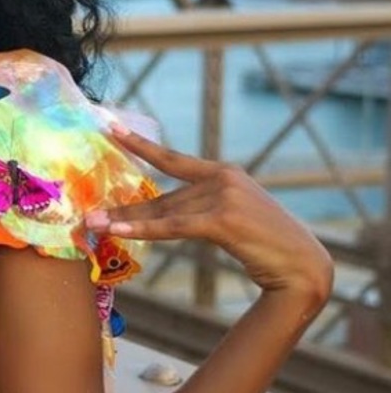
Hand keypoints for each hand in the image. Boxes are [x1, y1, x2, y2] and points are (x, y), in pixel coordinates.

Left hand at [84, 125, 333, 303]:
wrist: (303, 266)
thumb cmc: (266, 245)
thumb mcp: (229, 219)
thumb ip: (197, 210)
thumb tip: (156, 215)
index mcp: (224, 172)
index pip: (171, 157)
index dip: (139, 143)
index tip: (109, 126)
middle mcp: (223, 178)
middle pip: (162, 195)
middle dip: (125, 206)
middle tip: (88, 211)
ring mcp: (225, 196)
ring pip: (165, 212)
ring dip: (127, 220)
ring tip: (94, 223)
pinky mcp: (223, 219)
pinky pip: (174, 226)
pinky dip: (144, 228)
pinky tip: (118, 229)